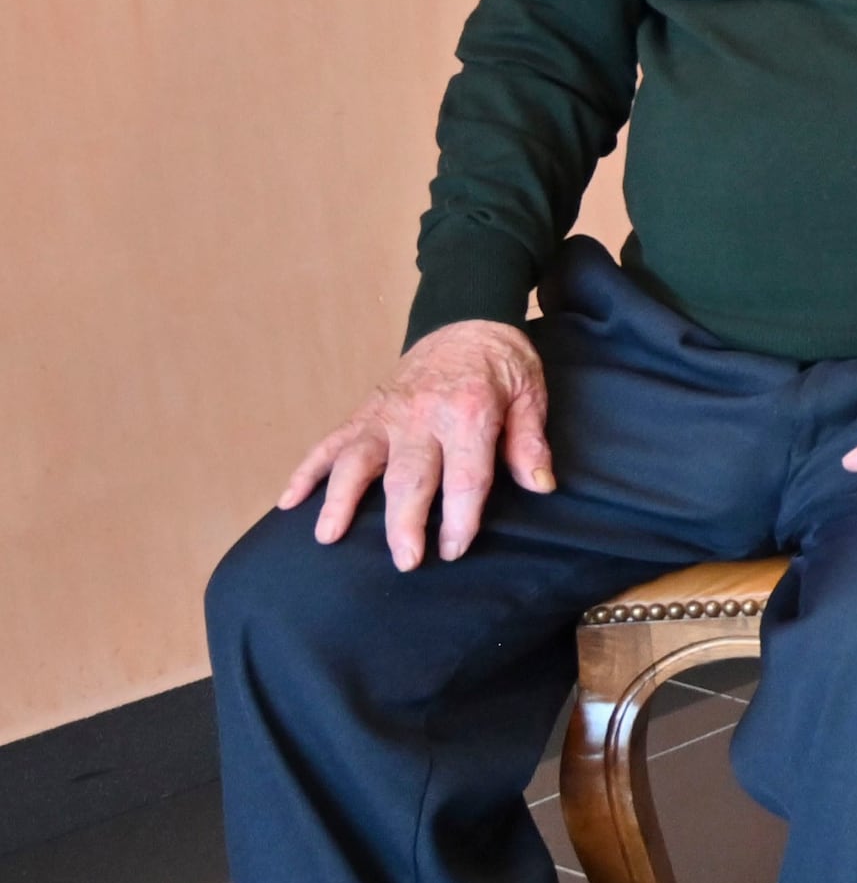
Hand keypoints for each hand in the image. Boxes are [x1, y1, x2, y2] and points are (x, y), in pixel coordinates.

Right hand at [291, 321, 554, 570]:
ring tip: (327, 537)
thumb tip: (541, 485)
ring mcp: (387, 414)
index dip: (459, 518)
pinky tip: (288, 501)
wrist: (467, 321)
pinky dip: (306, 471)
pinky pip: (329, 442)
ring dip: (340, 499)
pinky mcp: (364, 411)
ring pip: (357, 460)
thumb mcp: (530, 396)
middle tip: (404, 561)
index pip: (465, 477)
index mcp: (470, 413)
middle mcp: (423, 416)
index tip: (453, 550)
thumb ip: (530, 442)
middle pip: (409, 477)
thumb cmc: (503, 366)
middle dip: (404, 523)